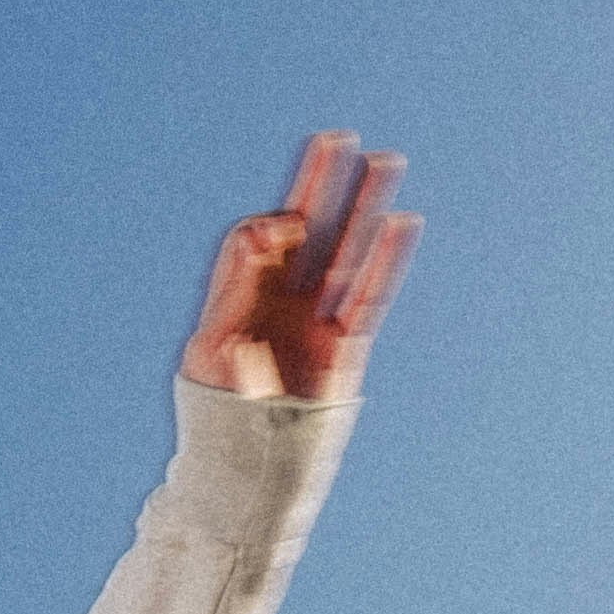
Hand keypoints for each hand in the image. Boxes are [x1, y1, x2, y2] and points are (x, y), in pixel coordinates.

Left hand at [179, 133, 415, 398]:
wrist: (244, 475)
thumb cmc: (216, 420)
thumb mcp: (212, 351)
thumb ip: (236, 293)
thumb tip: (261, 234)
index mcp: (238, 299)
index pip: (255, 239)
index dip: (268, 227)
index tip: (275, 236)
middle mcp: (278, 304)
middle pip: (304, 230)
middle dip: (319, 184)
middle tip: (336, 138)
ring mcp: (312, 323)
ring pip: (343, 253)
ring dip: (362, 207)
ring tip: (384, 160)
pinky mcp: (342, 349)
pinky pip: (369, 296)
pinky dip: (385, 261)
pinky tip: (401, 223)